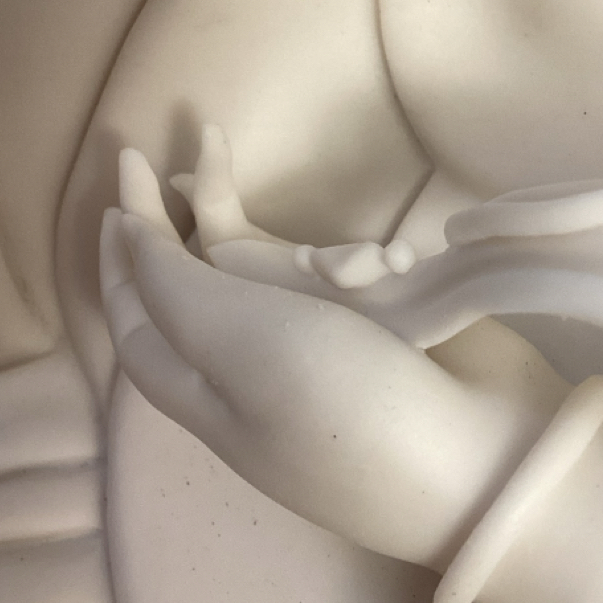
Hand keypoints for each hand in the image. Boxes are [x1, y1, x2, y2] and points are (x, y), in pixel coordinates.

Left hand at [100, 149, 538, 569]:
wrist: (480, 458)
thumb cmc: (342, 406)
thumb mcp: (237, 345)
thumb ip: (173, 288)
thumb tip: (132, 239)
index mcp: (209, 393)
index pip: (141, 320)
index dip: (121, 255)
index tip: (122, 179)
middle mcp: (261, 372)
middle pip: (207, 284)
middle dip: (191, 217)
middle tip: (196, 144)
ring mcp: (327, 354)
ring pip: (281, 274)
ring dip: (283, 241)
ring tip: (314, 224)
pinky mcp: (386, 338)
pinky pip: (351, 283)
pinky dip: (356, 263)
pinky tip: (388, 263)